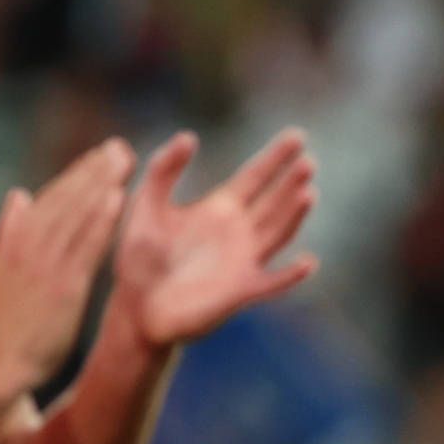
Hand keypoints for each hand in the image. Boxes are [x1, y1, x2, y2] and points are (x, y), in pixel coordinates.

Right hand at [0, 137, 137, 401]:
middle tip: (121, 147)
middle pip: (67, 198)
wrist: (0, 364)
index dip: (78, 173)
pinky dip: (101, 220)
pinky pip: (86, 247)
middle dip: (94, 170)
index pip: (52, 196)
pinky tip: (117, 197)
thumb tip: (19, 194)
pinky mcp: (65, 288)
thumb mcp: (3, 269)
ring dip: (102, 184)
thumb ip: (12, 230)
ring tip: (124, 159)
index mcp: (17, 238)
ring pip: (77, 215)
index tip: (101, 153)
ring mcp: (48, 265)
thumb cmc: (6, 322)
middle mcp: (31, 245)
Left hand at [107, 128, 320, 350]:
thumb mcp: (146, 206)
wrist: (136, 307)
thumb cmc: (139, 259)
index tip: (298, 136)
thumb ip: (163, 170)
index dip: (276, 157)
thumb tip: (189, 136)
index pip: (255, 177)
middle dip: (291, 181)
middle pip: (274, 201)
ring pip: (278, 232)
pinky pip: (272, 282)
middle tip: (308, 160)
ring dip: (294, 215)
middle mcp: (239, 232)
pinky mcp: (241, 291)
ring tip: (307, 192)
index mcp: (219, 208)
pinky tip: (307, 263)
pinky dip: (290, 275)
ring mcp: (243, 261)